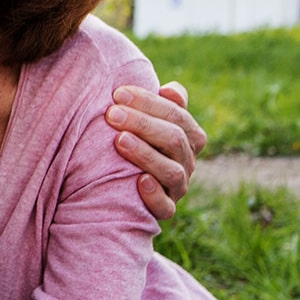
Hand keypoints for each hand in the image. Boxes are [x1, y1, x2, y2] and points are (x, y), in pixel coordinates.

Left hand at [106, 82, 206, 220]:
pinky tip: (140, 181)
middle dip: (143, 124)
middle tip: (112, 114)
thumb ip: (158, 104)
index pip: (177, 115)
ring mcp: (178, 188)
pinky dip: (155, 195)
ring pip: (172, 172)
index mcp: (188, 137)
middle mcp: (186, 161)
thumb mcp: (145, 120)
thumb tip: (170, 89)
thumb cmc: (133, 140)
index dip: (150, 102)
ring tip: (120, 140)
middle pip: (174, 140)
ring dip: (146, 154)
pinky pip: (166, 207)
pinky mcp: (165, 210)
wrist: (118, 184)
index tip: (118, 93)